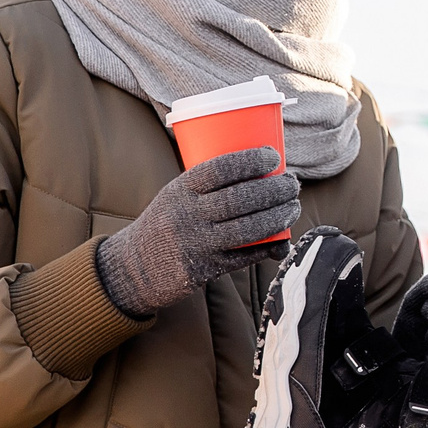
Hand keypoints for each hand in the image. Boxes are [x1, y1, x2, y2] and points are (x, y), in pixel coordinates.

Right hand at [94, 147, 300, 318]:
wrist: (134, 267)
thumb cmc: (167, 222)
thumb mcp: (176, 195)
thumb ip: (210, 186)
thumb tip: (265, 173)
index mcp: (180, 190)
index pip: (220, 169)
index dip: (252, 160)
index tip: (273, 157)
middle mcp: (187, 216)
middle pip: (241, 199)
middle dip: (275, 189)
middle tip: (292, 184)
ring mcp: (196, 245)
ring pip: (248, 229)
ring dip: (278, 217)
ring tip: (293, 207)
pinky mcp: (204, 270)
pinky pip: (244, 257)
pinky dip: (267, 246)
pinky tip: (281, 237)